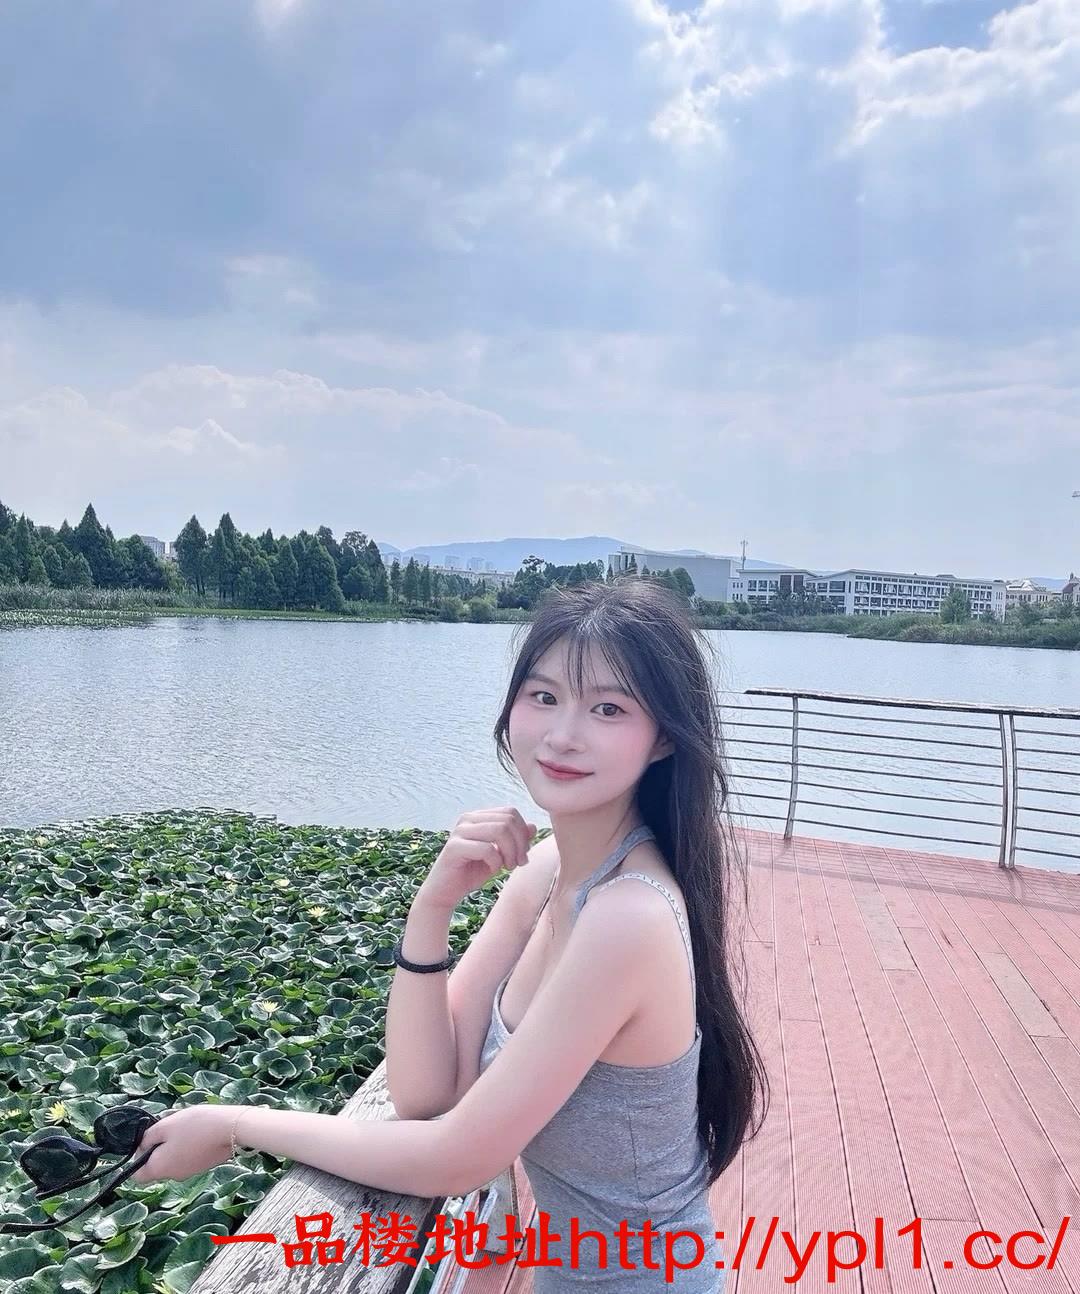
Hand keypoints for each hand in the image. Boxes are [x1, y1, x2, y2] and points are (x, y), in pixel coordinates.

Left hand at [128, 1104, 235, 1184]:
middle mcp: (173, 1176)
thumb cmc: (195, 1126)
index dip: (137, 1157)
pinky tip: (198, 1131)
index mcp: (159, 1168)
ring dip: (174, 1145)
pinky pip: (187, 1158)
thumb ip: (148, 1137)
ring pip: (173, 1160)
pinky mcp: (203, 1166)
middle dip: (158, 1147)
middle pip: (157, 1165)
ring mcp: (190, 1172)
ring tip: (185, 1126)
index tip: (147, 1139)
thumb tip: (141, 1146)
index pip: (137, 1175)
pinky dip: (188, 1147)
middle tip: (169, 1127)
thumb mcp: (166, 1125)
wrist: (232, 1129)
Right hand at [419, 807, 538, 909]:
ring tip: (508, 867)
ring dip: (510, 852)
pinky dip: (496, 862)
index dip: (523, 833)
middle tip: (518, 863)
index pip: (511, 812)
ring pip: (500, 830)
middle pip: (508, 820)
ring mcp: (459, 831)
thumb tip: (533, 826)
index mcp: (478, 817)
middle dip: (520, 844)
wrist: (445, 892)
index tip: (523, 855)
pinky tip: (493, 870)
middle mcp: (468, 819)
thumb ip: (515, 841)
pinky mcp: (454, 847)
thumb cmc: (472, 872)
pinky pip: (487, 849)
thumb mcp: (500, 856)